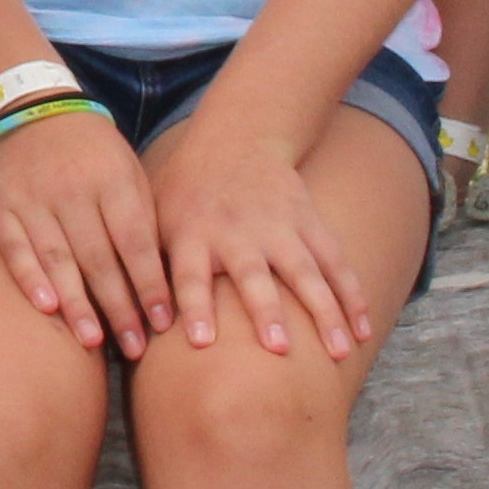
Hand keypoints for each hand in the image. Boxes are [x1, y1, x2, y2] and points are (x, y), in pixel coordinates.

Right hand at [0, 106, 170, 357]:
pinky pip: (15, 247)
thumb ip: (142, 217)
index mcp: (113, 179)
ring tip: (95, 341)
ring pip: (58, 258)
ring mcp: (33, 197)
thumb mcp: (127, 169)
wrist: (29, 108)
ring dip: (78, 303)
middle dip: (120, 307)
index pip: (136, 242)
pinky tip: (47, 308)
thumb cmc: (91, 152)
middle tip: (135, 348)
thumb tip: (162, 279)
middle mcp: (73, 189)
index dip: (150, 284)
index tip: (164, 322)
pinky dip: (29, 278)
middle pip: (100, 258)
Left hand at [141, 110, 373, 359]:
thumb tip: (126, 326)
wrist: (237, 138)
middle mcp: (237, 232)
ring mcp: (278, 227)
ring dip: (323, 312)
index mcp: (193, 234)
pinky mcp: (309, 223)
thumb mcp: (156, 218)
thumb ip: (147, 266)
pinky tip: (362, 332)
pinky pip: (335, 263)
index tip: (202, 343)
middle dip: (266, 310)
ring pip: (306, 272)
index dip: (196, 306)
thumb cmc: (185, 194)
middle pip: (253, 275)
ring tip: (339, 351)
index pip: (190, 274)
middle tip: (277, 348)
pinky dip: (351, 296)